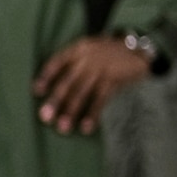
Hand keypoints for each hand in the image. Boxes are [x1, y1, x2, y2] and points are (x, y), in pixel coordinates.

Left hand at [32, 35, 150, 133]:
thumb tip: (57, 89)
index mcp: (78, 49)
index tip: (37, 91)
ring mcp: (100, 69)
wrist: (139, 48)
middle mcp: (86, 58)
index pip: (56, 62)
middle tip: (45, 117)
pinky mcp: (113, 80)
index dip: (46, 77)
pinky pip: (100, 100)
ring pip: (81, 93)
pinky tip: (86, 127)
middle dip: (55, 101)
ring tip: (63, 128)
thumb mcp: (90, 50)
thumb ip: (74, 62)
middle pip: (67, 81)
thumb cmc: (109, 53)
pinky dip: (92, 115)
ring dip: (71, 112)